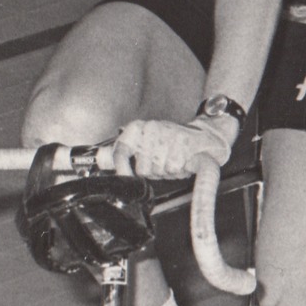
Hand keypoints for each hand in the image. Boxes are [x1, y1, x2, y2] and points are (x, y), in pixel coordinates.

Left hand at [112, 115, 237, 179]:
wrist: (207, 135)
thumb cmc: (173, 143)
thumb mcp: (145, 145)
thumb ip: (123, 153)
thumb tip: (99, 159)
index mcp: (138, 128)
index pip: (121, 152)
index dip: (121, 169)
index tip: (124, 177)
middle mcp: (152, 129)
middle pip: (143, 168)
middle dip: (154, 171)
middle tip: (165, 162)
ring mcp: (170, 136)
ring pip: (161, 171)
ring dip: (169, 172)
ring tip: (177, 160)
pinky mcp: (188, 144)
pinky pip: (177, 166)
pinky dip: (181, 169)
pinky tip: (184, 163)